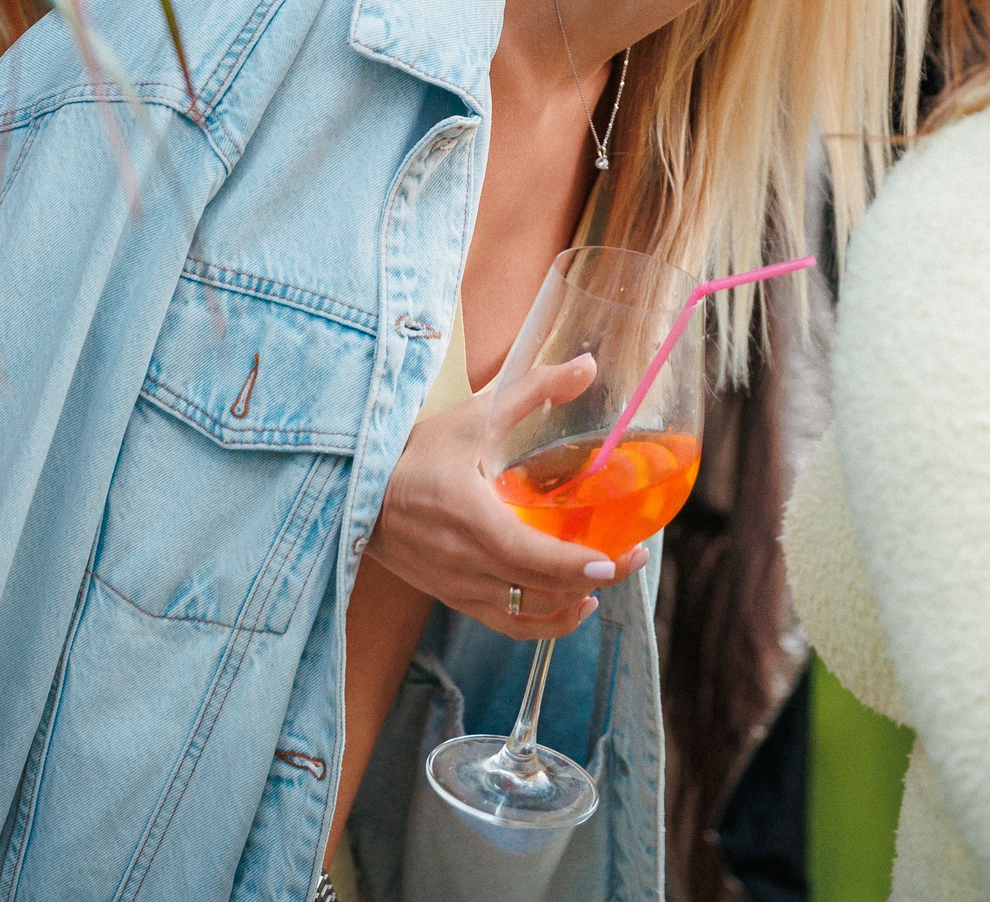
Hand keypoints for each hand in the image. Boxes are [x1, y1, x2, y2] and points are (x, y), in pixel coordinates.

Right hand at [367, 354, 651, 641]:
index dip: (573, 565)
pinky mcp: (456, 598)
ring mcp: (458, 586)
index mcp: (467, 517)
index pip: (527, 555)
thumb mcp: (472, 416)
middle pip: (539, 588)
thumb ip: (531, 390)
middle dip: (594, 578)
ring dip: (573, 602)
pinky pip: (509, 624)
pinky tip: (575, 604)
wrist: (357, 494)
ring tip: (608, 575)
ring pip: (528, 613)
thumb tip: (586, 366)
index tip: (613, 558)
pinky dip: (546, 622)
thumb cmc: (415, 453)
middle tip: (633, 556)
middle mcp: (463, 561)